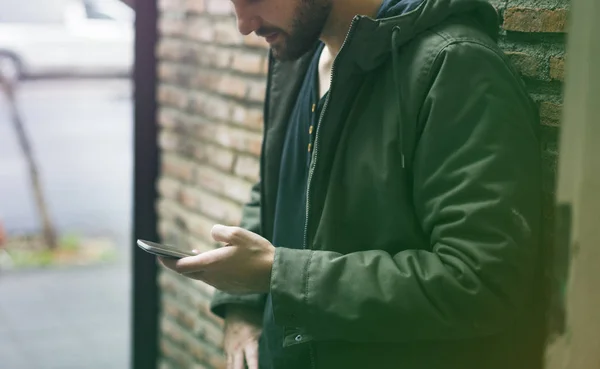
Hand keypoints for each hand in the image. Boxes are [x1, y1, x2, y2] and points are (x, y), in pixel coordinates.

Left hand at [159, 225, 274, 293]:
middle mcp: (212, 278)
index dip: (167, 260)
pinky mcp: (230, 288)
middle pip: (188, 273)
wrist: (275, 274)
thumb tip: (213, 234)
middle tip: (167, 256)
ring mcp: (221, 285)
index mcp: (211, 264)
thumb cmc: (257, 252)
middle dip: (177, 264)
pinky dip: (209, 271)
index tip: (158, 255)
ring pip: (202, 276)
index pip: (181, 266)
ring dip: (195, 267)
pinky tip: (215, 262)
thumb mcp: (237, 233)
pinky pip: (214, 279)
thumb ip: (219, 231)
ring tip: (194, 255)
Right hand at [224, 305, 262, 368]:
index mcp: (249, 342)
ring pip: (230, 368)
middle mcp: (237, 348)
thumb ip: (268, 339)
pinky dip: (232, 368)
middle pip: (237, 368)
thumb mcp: (263, 326)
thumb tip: (284, 346)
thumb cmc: (253, 316)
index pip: (252, 361)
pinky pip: (228, 363)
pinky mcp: (226, 349)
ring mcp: (229, 349)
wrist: (235, 306)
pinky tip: (238, 368)